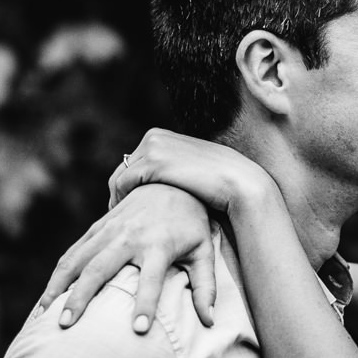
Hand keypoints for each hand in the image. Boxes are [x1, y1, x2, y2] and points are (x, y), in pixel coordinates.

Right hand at [37, 184, 218, 332]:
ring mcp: (110, 228)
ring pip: (77, 259)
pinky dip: (58, 273)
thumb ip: (206, 286)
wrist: (172, 179)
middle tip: (66, 325)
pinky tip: (47, 296)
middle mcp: (130, 236)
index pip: (152, 280)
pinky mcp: (98, 225)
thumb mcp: (204, 250)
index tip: (137, 331)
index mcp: (159, 245)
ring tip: (43, 315)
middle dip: (81, 297)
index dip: (146, 304)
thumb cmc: (191, 222)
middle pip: (100, 269)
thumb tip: (209, 322)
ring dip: (58, 286)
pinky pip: (73, 251)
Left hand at [108, 128, 273, 215]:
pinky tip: (131, 218)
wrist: (239, 183)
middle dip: (120, 193)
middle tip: (123, 218)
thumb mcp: (188, 171)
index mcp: (160, 135)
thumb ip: (169, 171)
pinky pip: (122, 184)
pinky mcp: (153, 162)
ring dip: (119, 200)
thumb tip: (154, 187)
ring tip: (125, 222)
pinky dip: (122, 202)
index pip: (131, 162)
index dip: (128, 186)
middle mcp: (153, 136)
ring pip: (118, 178)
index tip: (130, 208)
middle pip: (122, 168)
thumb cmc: (217, 184)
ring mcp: (152, 147)